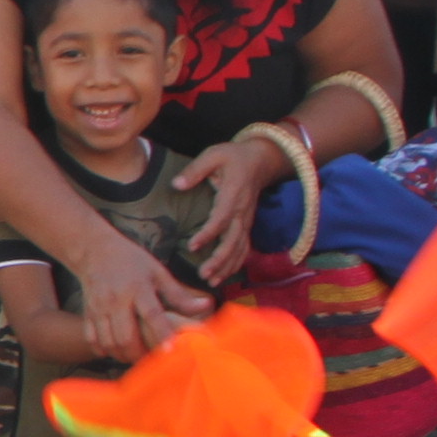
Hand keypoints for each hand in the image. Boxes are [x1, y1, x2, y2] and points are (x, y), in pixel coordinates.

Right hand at [72, 227, 210, 361]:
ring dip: (123, 355)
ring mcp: (99, 307)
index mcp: (138, 287)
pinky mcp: (88, 312)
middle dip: (140, 354)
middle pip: (126, 336)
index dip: (162, 333)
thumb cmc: (132, 261)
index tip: (171, 350)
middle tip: (152, 359)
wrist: (95, 250)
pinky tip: (116, 351)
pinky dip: (104, 350)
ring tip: (136, 356)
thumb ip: (179, 295)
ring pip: (109, 342)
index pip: (152, 314)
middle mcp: (117, 299)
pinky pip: (93, 339)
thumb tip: (206, 306)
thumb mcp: (157, 272)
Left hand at [171, 135, 291, 285]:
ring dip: (227, 267)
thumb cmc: (233, 157)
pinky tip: (223, 276)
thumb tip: (177, 184)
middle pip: (233, 240)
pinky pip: (244, 248)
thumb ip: (195, 170)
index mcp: (233, 194)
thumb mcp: (213, 155)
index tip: (193, 246)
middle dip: (219, 260)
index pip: (221, 218)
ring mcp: (246, 220)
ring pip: (240, 248)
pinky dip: (235, 264)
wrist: (260, 160)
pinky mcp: (246, 225)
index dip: (208, 234)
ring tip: (211, 281)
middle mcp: (242, 211)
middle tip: (203, 274)